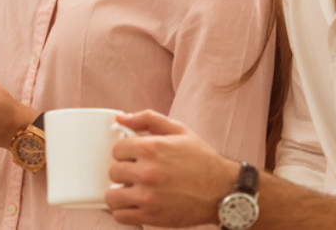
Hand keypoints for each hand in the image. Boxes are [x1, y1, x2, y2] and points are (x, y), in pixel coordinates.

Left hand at [105, 110, 236, 226]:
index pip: (116, 149)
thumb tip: (120, 119)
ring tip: (135, 190)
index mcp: (150, 148)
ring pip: (111, 196)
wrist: (224, 191)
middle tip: (139, 174)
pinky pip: (120, 216)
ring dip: (121, 193)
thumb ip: (147, 119)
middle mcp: (146, 172)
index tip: (135, 157)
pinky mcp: (151, 216)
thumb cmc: (202, 160)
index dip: (126, 152)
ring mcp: (147, 196)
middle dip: (125, 171)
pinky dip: (125, 211)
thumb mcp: (178, 130)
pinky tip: (136, 204)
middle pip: (113, 171)